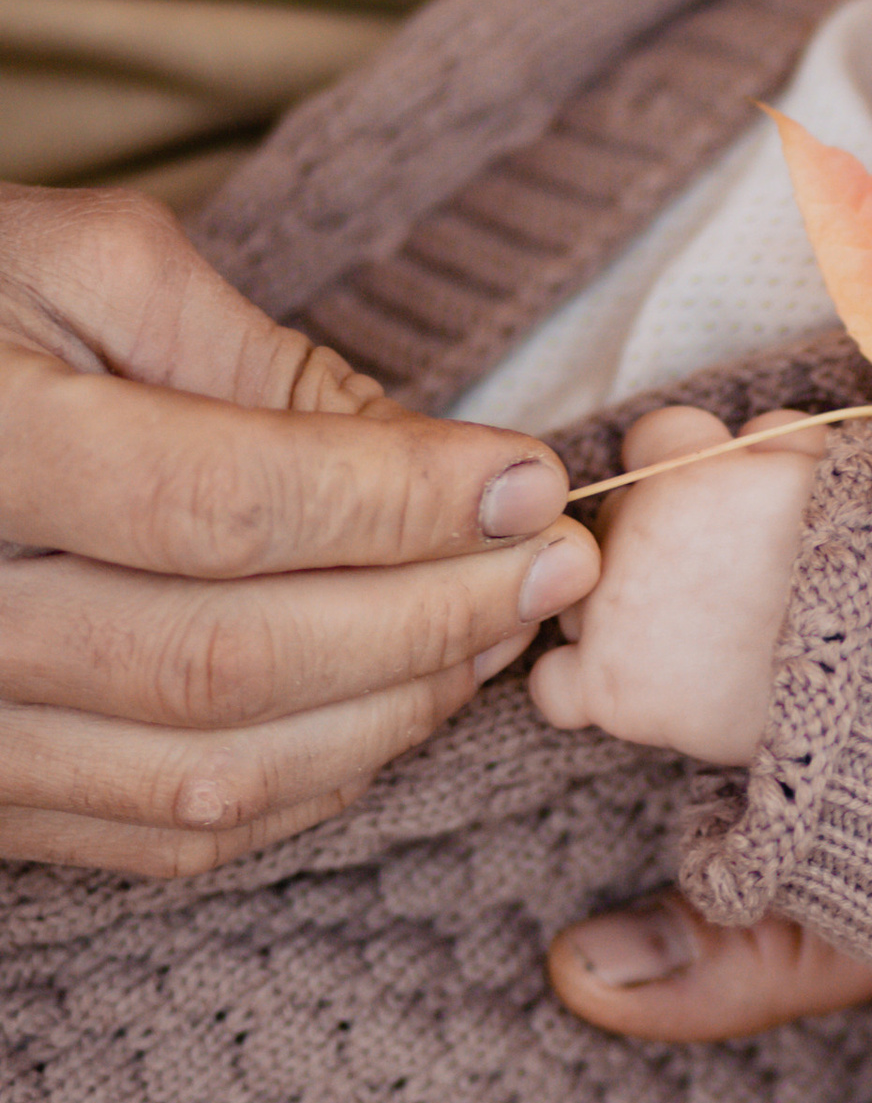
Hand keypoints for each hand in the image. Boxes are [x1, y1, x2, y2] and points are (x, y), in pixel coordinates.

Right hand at [0, 184, 598, 873]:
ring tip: (495, 631)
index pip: (219, 506)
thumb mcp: (84, 266)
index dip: (397, 505)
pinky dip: (307, 787)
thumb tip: (448, 468)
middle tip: (555, 565)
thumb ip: (261, 364)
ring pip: (210, 775)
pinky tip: (390, 705)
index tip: (533, 479)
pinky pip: (164, 836)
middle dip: (428, 619)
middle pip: (228, 660)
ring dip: (388, 713)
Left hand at [529, 405, 823, 765]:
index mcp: (688, 466)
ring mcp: (614, 612)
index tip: (719, 506)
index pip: (652, 440)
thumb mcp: (837, 471)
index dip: (685, 470)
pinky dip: (580, 687)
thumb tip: (753, 435)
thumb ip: (783, 440)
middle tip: (714, 582)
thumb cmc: (869, 570)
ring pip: (574, 594)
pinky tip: (629, 686)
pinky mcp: (612, 689)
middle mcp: (636, 531)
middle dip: (652, 544)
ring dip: (614, 609)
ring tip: (685, 637)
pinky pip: (554, 686)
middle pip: (612, 523)